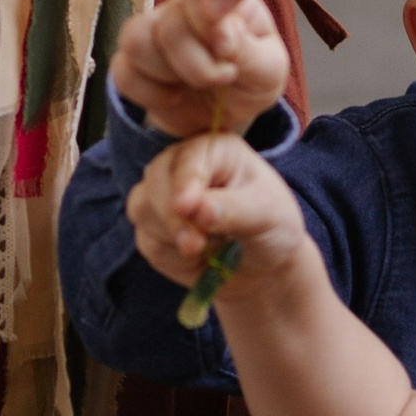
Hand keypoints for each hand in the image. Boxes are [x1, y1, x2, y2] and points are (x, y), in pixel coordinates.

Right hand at [111, 0, 288, 138]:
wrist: (226, 117)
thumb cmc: (252, 82)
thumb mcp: (269, 71)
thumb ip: (249, 49)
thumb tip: (221, 35)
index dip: (209, 29)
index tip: (229, 58)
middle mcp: (181, 6)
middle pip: (168, 25)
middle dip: (196, 66)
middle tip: (222, 80)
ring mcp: (152, 31)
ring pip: (136, 40)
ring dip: (168, 76)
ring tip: (191, 87)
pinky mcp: (131, 61)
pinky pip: (122, 70)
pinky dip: (148, 94)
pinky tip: (172, 98)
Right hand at [126, 132, 315, 300]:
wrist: (264, 267)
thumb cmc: (271, 227)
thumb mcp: (267, 214)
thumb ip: (234, 210)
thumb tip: (198, 211)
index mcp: (216, 149)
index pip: (190, 158)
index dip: (186, 182)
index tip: (186, 207)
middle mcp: (183, 165)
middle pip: (156, 178)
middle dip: (172, 215)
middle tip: (195, 245)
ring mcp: (163, 194)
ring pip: (143, 208)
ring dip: (171, 236)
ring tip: (208, 249)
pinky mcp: (152, 227)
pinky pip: (147, 241)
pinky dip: (171, 257)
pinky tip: (198, 258)